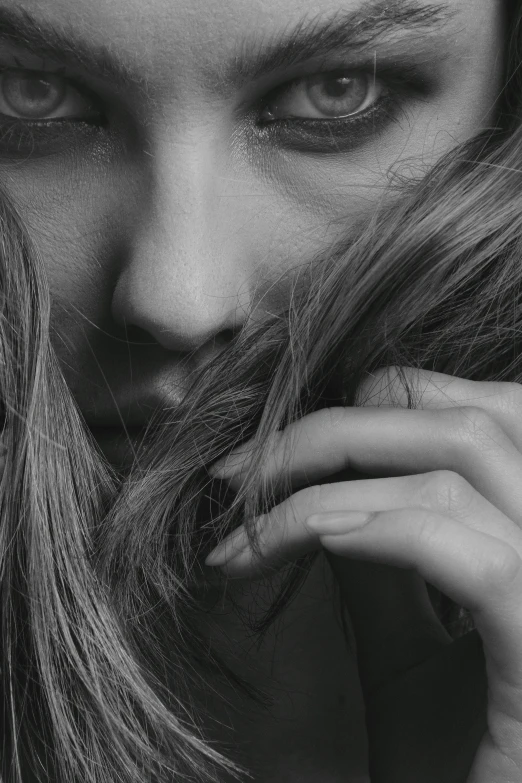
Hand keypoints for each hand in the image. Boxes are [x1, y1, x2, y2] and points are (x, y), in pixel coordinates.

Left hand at [205, 368, 521, 782]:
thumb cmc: (453, 770)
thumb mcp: (407, 654)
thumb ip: (381, 566)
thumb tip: (325, 492)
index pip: (481, 418)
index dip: (383, 407)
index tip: (285, 450)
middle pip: (467, 425)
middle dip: (336, 429)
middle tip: (242, 470)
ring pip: (461, 466)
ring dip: (327, 479)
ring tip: (246, 523)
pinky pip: (468, 552)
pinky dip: (371, 528)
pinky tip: (302, 543)